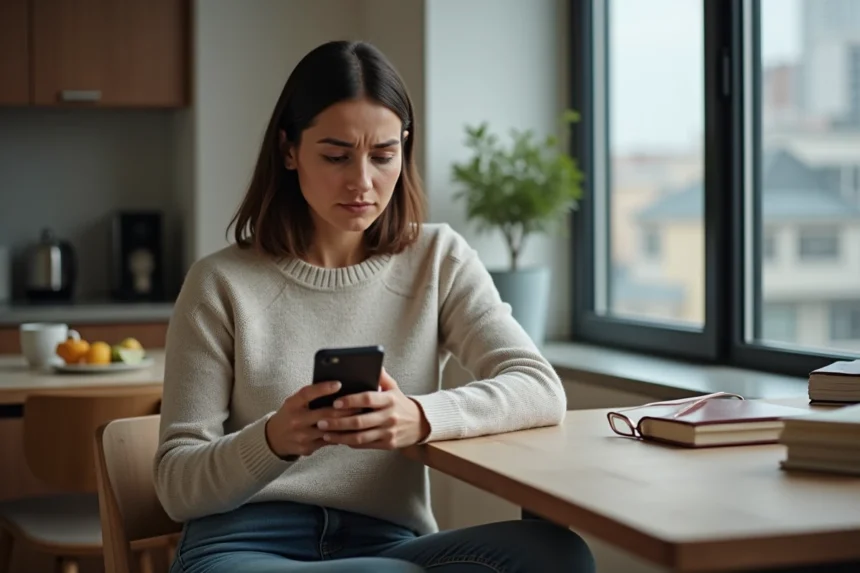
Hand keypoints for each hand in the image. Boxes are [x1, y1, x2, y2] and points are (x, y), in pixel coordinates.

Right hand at [264, 381, 359, 458]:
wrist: (274, 438)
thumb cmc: (291, 414)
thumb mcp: (294, 402)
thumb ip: (310, 396)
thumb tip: (337, 388)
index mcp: (292, 404)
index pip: (307, 393)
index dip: (323, 388)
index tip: (339, 384)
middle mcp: (295, 420)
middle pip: (324, 414)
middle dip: (344, 409)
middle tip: (360, 404)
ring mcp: (301, 436)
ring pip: (329, 430)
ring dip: (345, 424)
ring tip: (360, 417)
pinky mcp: (307, 448)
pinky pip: (328, 441)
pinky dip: (340, 435)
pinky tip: (351, 430)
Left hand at [316, 368, 430, 449]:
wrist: (421, 424)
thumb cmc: (400, 403)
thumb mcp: (394, 387)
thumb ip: (381, 376)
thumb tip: (371, 362)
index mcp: (390, 400)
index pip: (368, 399)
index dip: (351, 401)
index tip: (335, 402)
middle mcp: (389, 416)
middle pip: (360, 421)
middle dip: (338, 422)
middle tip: (321, 421)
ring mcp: (388, 432)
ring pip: (360, 437)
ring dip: (340, 436)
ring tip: (325, 433)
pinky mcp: (387, 444)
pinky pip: (365, 445)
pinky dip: (349, 443)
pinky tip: (338, 439)